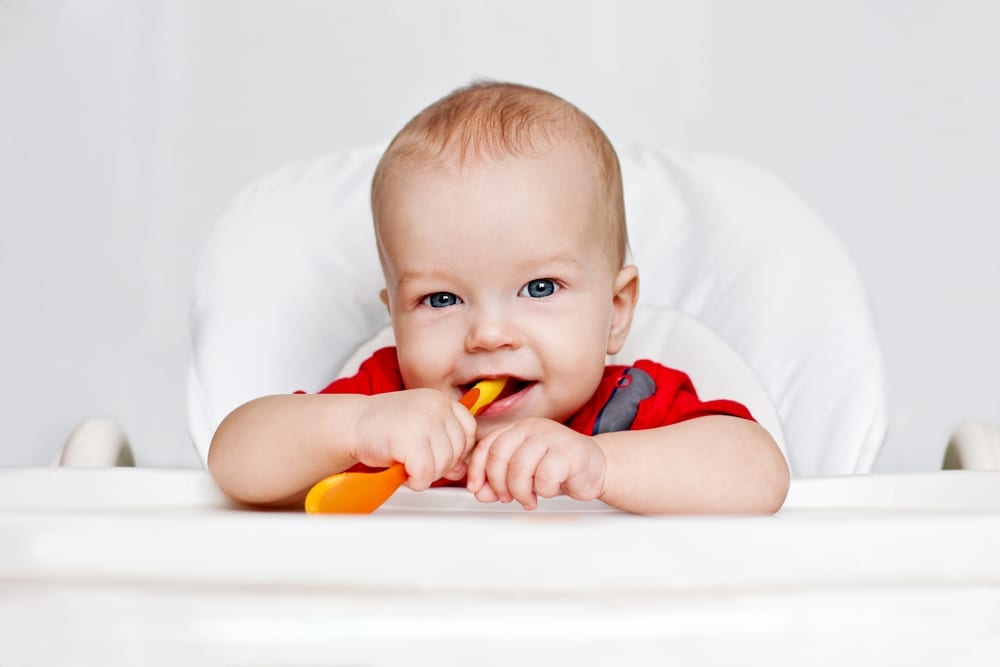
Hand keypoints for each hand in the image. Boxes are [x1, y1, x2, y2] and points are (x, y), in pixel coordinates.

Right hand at [348, 389, 477, 490]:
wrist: (350, 423)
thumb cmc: (382, 427)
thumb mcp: (419, 427)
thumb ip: (443, 444)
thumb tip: (462, 470)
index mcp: (440, 400)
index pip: (468, 429)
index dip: (457, 449)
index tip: (438, 454)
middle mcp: (435, 407)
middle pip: (459, 450)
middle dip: (441, 465)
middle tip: (418, 463)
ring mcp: (423, 422)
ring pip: (444, 464)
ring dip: (427, 474)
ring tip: (408, 465)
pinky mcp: (409, 441)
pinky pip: (426, 474)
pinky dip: (416, 481)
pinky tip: (403, 472)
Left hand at [466, 418, 606, 509]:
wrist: (596, 467)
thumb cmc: (560, 469)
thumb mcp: (523, 476)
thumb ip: (499, 482)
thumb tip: (479, 492)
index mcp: (518, 429)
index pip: (487, 445)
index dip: (477, 469)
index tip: (476, 488)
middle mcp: (532, 428)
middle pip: (499, 454)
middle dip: (498, 482)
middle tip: (506, 497)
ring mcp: (551, 436)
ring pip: (519, 466)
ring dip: (520, 491)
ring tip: (529, 498)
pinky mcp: (569, 451)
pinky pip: (544, 476)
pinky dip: (543, 490)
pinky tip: (549, 490)